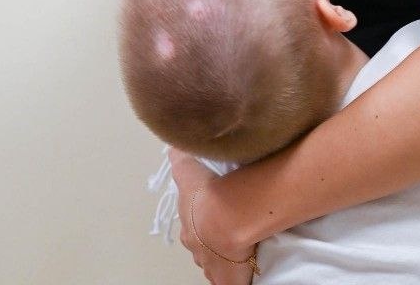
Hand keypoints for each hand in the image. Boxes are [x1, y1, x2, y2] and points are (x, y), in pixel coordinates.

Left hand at [169, 147, 258, 284]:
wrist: (226, 219)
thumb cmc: (207, 195)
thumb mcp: (188, 170)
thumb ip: (179, 158)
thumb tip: (173, 147)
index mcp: (188, 228)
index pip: (192, 225)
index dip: (201, 219)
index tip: (212, 212)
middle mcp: (196, 249)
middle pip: (203, 245)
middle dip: (211, 240)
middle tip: (228, 229)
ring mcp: (211, 266)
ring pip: (216, 261)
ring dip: (224, 255)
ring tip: (240, 245)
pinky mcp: (227, 280)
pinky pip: (230, 280)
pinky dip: (236, 276)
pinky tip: (245, 269)